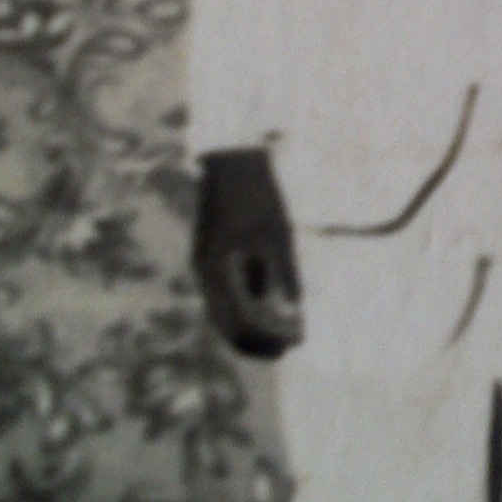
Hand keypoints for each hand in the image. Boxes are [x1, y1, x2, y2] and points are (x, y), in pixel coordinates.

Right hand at [192, 148, 303, 359]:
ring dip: (252, 326)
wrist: (232, 156)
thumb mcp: (277, 231)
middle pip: (227, 323)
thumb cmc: (257, 190)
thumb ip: (285, 271)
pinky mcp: (212, 254)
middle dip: (259, 339)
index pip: (240, 322)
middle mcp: (205, 272)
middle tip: (290, 345)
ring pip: (224, 311)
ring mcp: (205, 264)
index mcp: (216, 269)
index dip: (269, 336)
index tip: (296, 339)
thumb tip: (297, 309)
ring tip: (284, 332)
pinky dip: (248, 306)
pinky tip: (273, 307)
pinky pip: (227, 292)